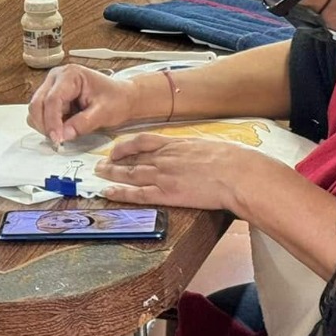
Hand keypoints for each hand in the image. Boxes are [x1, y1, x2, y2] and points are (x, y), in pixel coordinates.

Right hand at [28, 65, 142, 147]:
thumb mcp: (104, 112)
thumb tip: (64, 135)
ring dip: (45, 125)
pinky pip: (40, 114)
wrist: (122, 97)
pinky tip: (63, 128)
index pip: (52, 99)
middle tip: (59, 141)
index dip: (52, 121)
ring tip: (65, 133)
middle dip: (46, 125)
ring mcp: (52, 87)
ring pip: (35, 110)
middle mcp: (57, 77)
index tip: (57, 139)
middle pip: (38, 103)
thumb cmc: (116, 99)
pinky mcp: (51, 97)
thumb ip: (83, 123)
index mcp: (71, 74)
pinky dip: (47, 125)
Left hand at [95, 132, 263, 212]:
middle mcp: (165, 157)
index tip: (117, 148)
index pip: (143, 141)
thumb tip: (195, 154)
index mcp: (176, 144)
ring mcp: (164, 175)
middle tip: (100, 164)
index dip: (127, 145)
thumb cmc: (231, 160)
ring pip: (130, 174)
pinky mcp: (167, 193)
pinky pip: (137, 194)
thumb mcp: (209, 147)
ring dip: (111, 174)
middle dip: (114, 161)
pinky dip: (120, 193)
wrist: (236, 173)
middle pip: (132, 158)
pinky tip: (109, 192)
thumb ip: (195, 151)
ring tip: (98, 175)